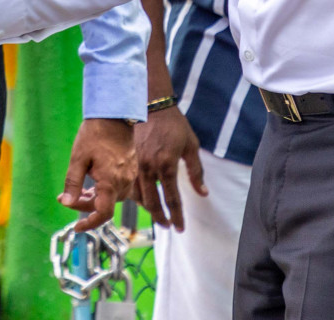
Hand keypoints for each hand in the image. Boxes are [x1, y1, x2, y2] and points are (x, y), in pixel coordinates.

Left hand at [60, 119, 138, 231]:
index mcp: (110, 182)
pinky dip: (104, 191)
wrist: (115, 117)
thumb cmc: (95, 135)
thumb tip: (66, 203)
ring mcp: (129, 177)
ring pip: (111, 198)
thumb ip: (72, 183)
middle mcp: (123, 182)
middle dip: (84, 205)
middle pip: (105, 206)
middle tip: (65, 198)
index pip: (103, 213)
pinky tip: (92, 182)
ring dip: (94, 198)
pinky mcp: (131, 171)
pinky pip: (118, 188)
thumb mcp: (78, 158)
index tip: (78, 227)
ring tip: (77, 190)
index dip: (90, 223)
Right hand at [133, 103, 206, 230]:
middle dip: (161, 218)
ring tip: (157, 215)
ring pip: (139, 195)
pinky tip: (143, 198)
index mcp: (167, 165)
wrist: (151, 105)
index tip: (180, 228)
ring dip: (148, 208)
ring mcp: (137, 163)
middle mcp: (150, 167)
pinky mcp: (130, 159)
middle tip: (168, 226)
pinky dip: (137, 195)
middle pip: (152, 202)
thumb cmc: (174, 124)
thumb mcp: (191, 146)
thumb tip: (203, 193)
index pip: (172, 199)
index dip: (177, 216)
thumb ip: (196, 172)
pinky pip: (132, 183)